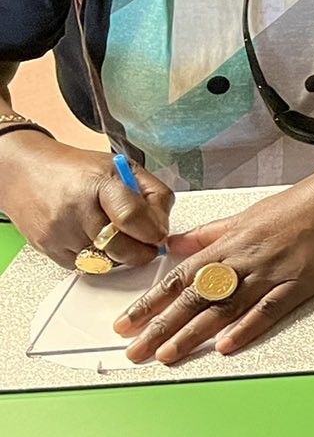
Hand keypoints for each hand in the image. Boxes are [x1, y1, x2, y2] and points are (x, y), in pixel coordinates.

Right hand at [0, 133, 172, 268]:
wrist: (26, 172)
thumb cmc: (77, 169)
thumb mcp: (123, 168)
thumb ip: (153, 194)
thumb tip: (164, 227)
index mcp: (99, 183)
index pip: (133, 217)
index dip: (153, 231)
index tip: (159, 234)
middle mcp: (75, 209)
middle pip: (122, 249)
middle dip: (142, 250)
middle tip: (145, 242)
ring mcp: (59, 231)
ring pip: (106, 263)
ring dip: (119, 255)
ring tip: (115, 234)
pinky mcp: (48, 248)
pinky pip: (85, 267)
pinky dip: (97, 258)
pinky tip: (92, 238)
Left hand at [113, 163, 313, 363]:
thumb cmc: (301, 203)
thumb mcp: (248, 214)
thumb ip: (210, 234)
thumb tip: (175, 245)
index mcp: (230, 243)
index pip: (180, 277)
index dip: (151, 302)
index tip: (126, 322)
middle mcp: (244, 260)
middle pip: (194, 297)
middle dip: (161, 326)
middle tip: (135, 350)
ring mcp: (271, 273)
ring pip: (224, 307)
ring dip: (193, 333)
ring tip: (168, 355)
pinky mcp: (300, 283)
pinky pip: (269, 309)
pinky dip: (248, 328)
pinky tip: (227, 345)